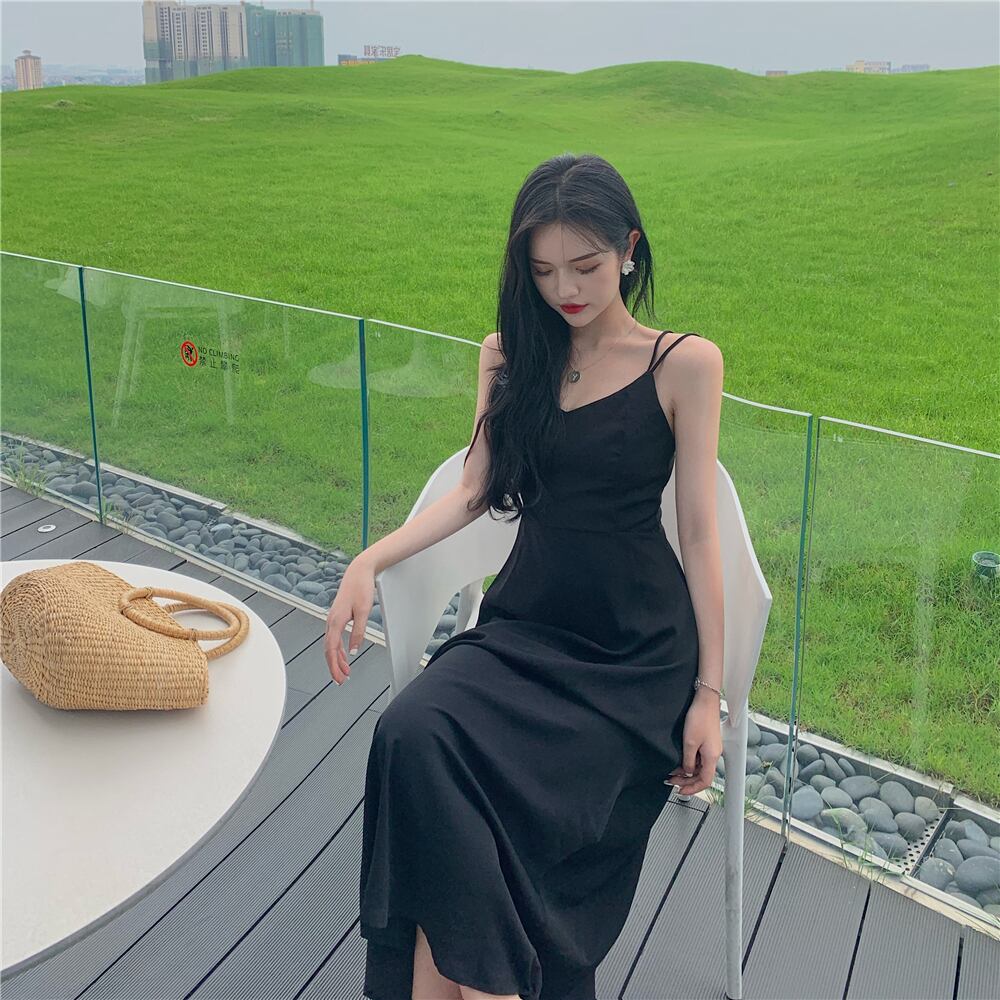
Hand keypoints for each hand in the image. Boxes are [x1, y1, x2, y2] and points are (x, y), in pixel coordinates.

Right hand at [324, 555, 376, 685]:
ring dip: (336, 659)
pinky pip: (335, 637)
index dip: (334, 666)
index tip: (339, 678)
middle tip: (341, 680)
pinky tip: (344, 655)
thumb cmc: (361, 588)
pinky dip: (338, 649)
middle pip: (328, 650)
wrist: (358, 572)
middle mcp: (331, 621)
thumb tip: (353, 651)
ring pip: (331, 644)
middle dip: (334, 666)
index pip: (331, 649)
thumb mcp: (363, 612)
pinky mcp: (338, 617)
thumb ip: (358, 632)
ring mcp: (333, 619)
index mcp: (335, 621)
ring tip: (344, 671)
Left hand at [666, 692, 722, 795]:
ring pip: (700, 767)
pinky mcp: (708, 741)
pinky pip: (699, 758)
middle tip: (673, 782)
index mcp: (712, 757)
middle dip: (687, 781)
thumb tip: (687, 772)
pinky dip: (689, 762)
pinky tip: (680, 761)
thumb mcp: (689, 742)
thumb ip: (688, 760)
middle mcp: (714, 754)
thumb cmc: (700, 717)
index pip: (705, 781)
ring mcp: (711, 748)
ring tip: (673, 773)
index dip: (694, 789)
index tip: (682, 791)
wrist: (705, 700)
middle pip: (702, 776)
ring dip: (687, 772)